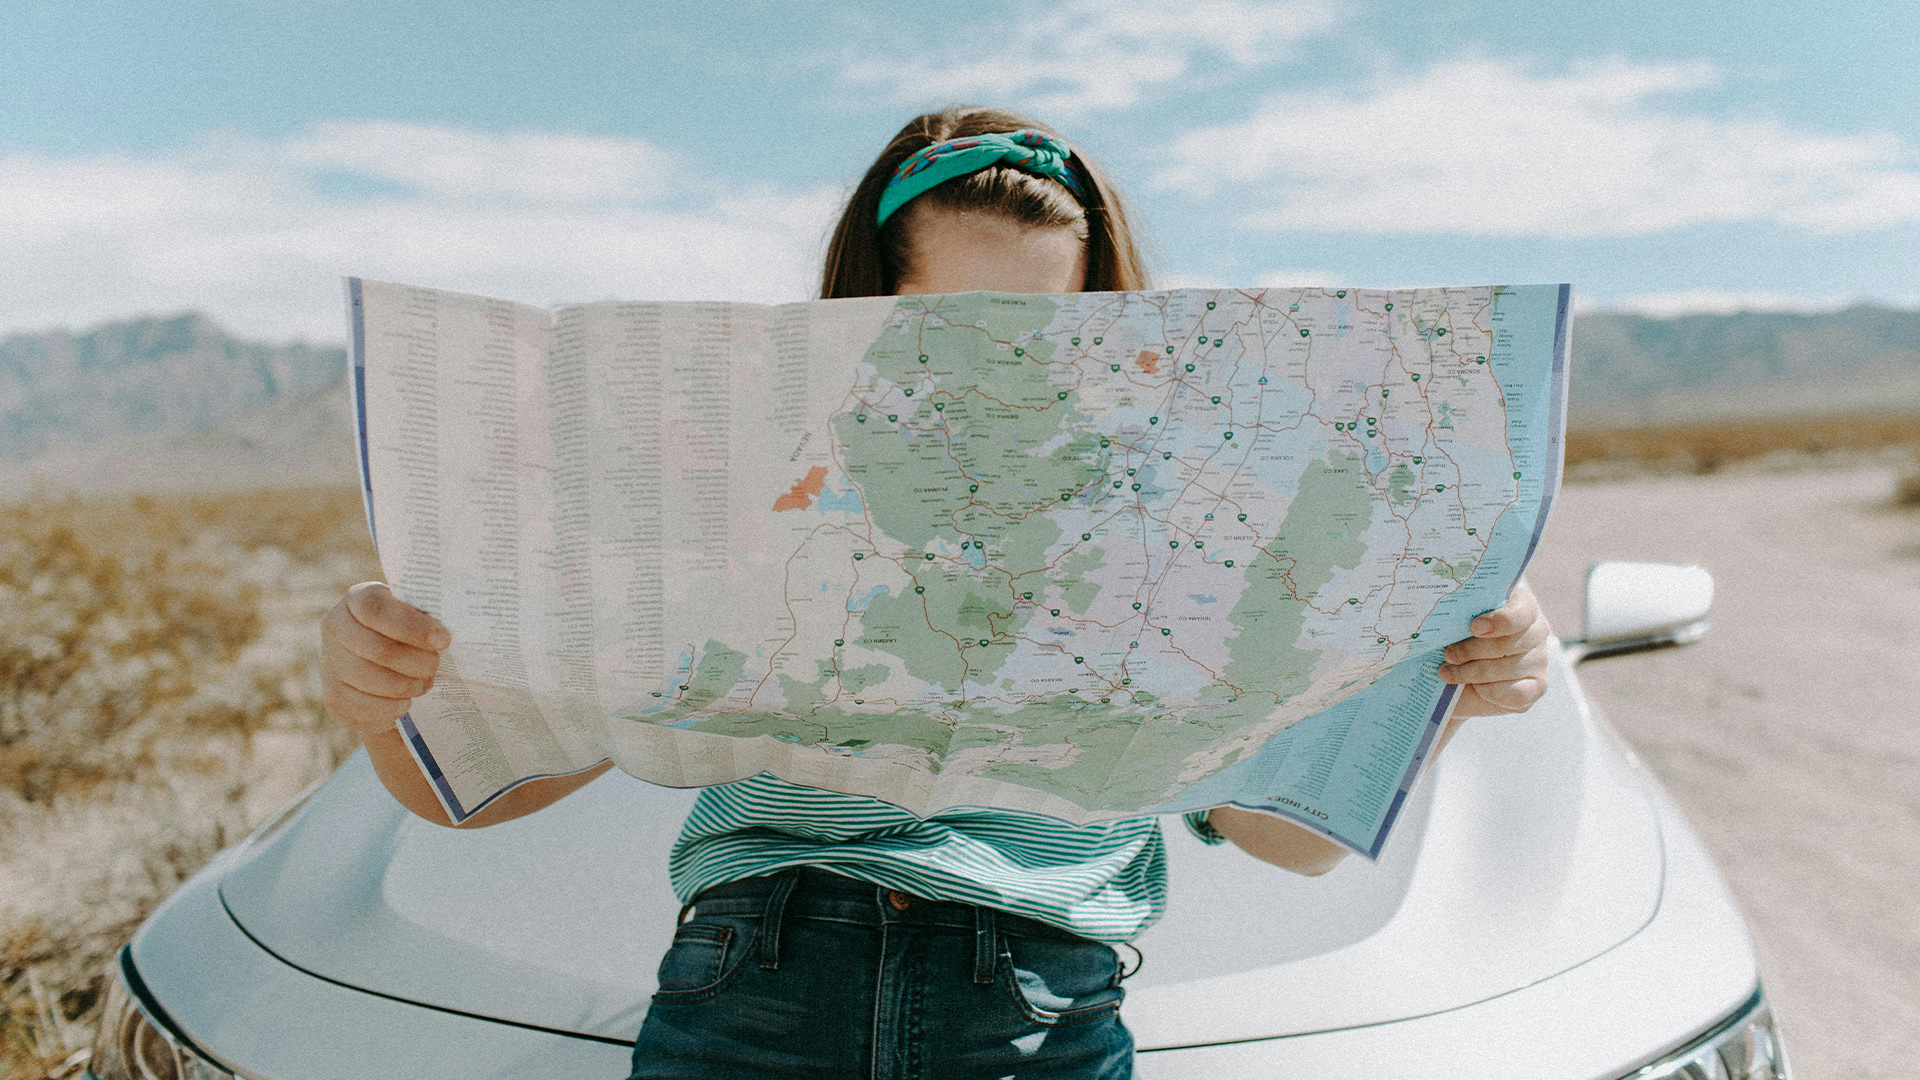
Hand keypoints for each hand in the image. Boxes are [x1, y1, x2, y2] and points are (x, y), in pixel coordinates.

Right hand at [319, 581, 449, 733]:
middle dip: (418, 662)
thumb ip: (426, 616)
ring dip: (409, 686)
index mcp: (358, 598)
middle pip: (380, 650)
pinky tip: (405, 701)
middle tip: (435, 666)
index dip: (412, 626)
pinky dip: (394, 708)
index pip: (377, 609)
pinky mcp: (333, 698)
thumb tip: (444, 638)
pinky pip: (367, 709)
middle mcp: (335, 627)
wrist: (377, 657)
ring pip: (375, 682)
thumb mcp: (414, 611)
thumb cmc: (406, 629)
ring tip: (425, 683)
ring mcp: (330, 663)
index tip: (443, 640)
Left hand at [1436, 584, 1550, 718]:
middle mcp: (1537, 630)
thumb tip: (1450, 613)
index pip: (1520, 612)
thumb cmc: (1458, 637)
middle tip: (1447, 654)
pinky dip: (1488, 691)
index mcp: (1522, 604)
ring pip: (1506, 669)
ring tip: (1448, 672)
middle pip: (1506, 644)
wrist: (1460, 673)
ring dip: (1471, 672)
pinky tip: (1472, 687)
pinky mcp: (1538, 686)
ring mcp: (1539, 659)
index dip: (1498, 621)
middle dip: (1470, 651)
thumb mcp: (1458, 619)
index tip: (1473, 627)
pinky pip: (1515, 693)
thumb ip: (1462, 612)